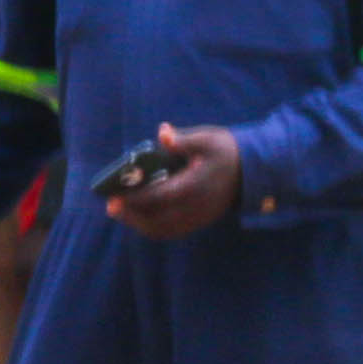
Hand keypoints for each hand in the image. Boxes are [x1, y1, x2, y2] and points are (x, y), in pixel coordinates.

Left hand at [105, 123, 241, 240]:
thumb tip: (163, 132)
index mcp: (195, 186)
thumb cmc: (226, 152)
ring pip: (162, 229)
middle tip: (111, 204)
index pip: (160, 197)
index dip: (135, 199)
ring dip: (138, 222)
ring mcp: (197, 218)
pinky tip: (137, 216)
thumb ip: (183, 140)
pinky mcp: (198, 222)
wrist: (251, 172)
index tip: (115, 196)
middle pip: (157, 220)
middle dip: (131, 215)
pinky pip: (170, 231)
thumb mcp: (208, 139)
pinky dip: (151, 226)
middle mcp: (195, 208)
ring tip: (119, 210)